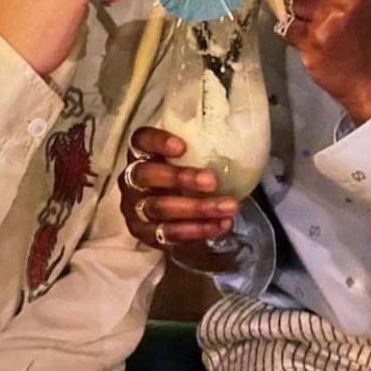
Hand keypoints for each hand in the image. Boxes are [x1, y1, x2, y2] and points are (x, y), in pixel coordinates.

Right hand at [118, 128, 238, 247]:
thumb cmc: (185, 176)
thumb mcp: (189, 158)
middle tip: (212, 181)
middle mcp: (131, 180)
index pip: (141, 141)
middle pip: (147, 175)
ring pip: (159, 207)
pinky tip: (220, 225)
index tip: (182, 146)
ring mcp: (135, 209)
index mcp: (141, 154)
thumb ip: (202, 148)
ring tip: (228, 207)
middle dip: (180, 178)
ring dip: (196, 208)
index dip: (158, 142)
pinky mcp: (145, 234)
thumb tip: (239, 136)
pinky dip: (197, 230)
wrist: (177, 215)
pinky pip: (169, 233)